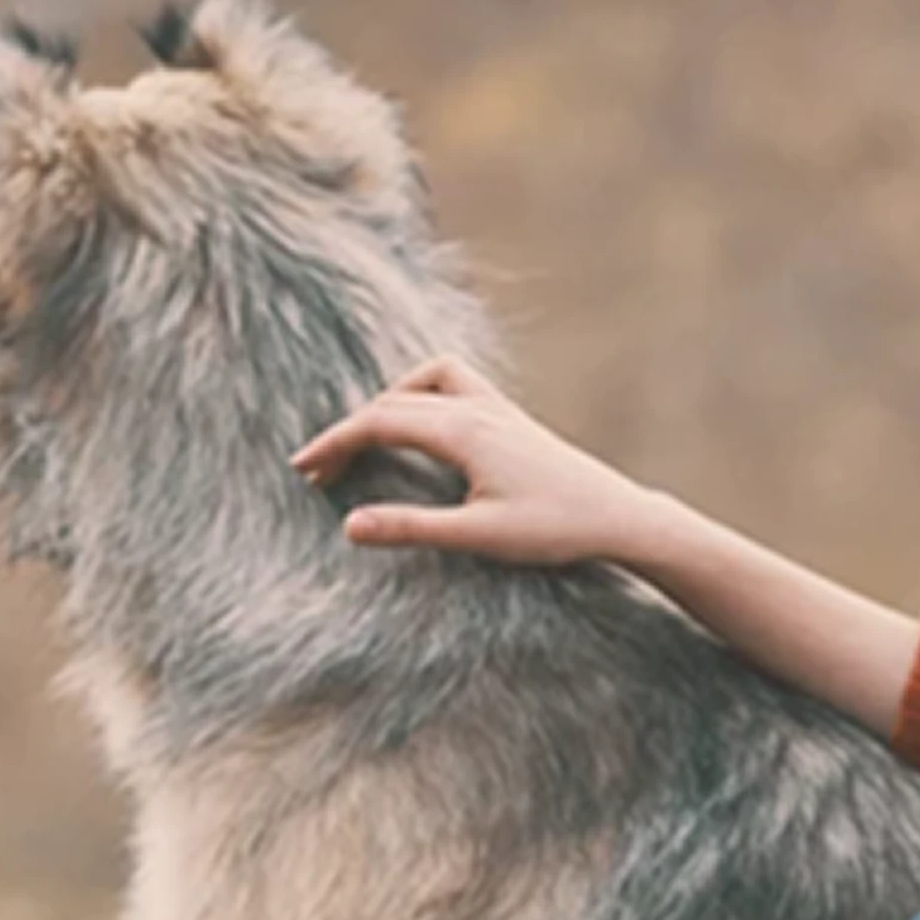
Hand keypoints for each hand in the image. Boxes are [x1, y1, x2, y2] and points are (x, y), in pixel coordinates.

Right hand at [289, 356, 656, 565]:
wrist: (618, 518)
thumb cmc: (555, 530)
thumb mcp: (477, 537)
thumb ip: (411, 528)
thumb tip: (348, 525)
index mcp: (464, 431)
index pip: (378, 422)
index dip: (333, 443)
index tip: (301, 470)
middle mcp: (479, 409)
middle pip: (394, 402)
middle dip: (350, 432)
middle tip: (317, 471)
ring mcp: (499, 410)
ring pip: (427, 382)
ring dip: (388, 403)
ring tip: (365, 441)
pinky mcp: (513, 420)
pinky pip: (456, 386)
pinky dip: (423, 397)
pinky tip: (423, 430)